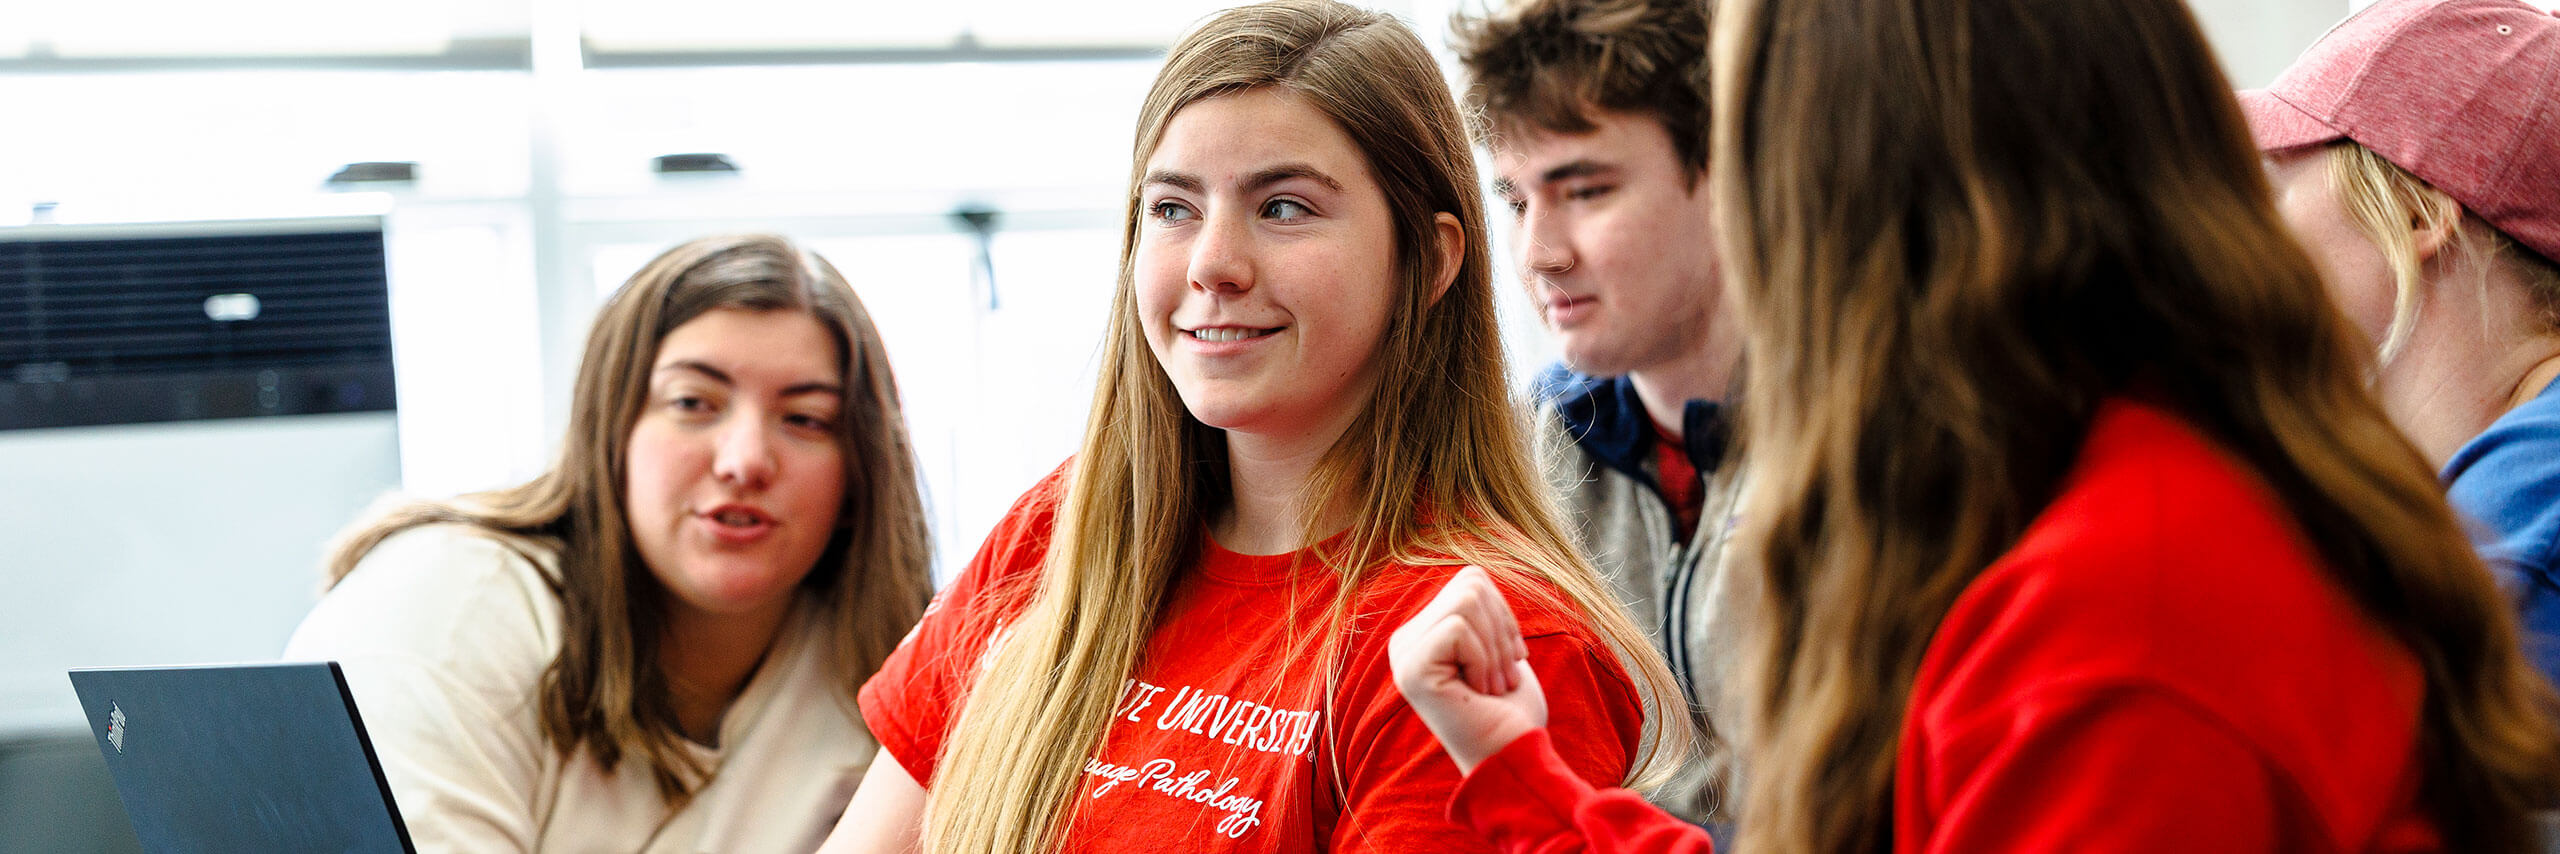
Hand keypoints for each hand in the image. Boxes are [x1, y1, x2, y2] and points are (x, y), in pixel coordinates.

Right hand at [1388, 565, 1546, 774]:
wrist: (1514, 760)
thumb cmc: (1511, 711)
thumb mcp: (1496, 646)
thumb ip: (1479, 609)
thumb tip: (1473, 575)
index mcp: (1422, 632)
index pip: (1472, 579)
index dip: (1504, 617)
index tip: (1506, 663)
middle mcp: (1404, 640)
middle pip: (1471, 583)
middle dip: (1502, 631)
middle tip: (1500, 679)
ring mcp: (1403, 654)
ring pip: (1468, 600)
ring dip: (1496, 650)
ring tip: (1491, 687)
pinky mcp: (1411, 668)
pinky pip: (1459, 628)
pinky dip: (1485, 661)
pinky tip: (1479, 694)